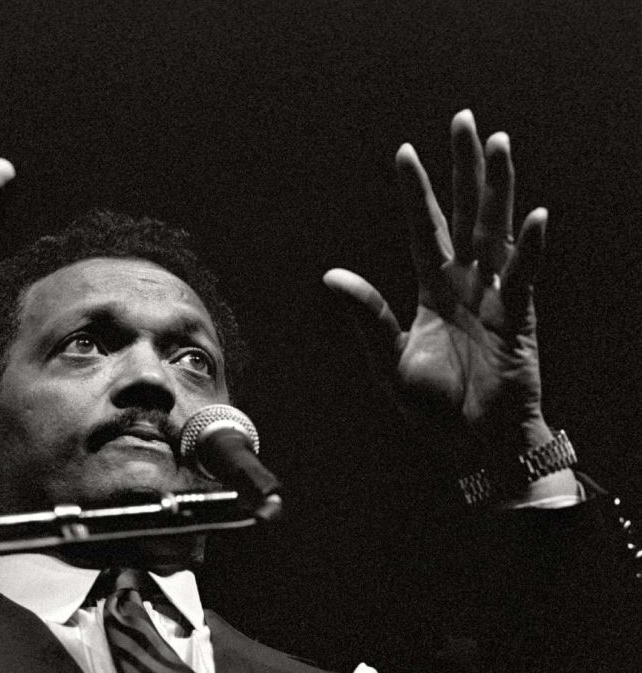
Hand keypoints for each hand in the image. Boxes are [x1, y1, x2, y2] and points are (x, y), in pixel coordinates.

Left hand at [324, 110, 564, 484]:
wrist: (473, 445)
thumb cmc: (432, 408)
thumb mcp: (387, 360)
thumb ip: (368, 315)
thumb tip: (332, 274)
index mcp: (432, 290)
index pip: (423, 228)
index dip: (416, 191)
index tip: (404, 151)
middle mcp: (466, 283)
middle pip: (466, 212)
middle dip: (464, 167)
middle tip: (465, 120)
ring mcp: (496, 296)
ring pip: (497, 230)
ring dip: (499, 188)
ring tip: (499, 143)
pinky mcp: (520, 318)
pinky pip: (525, 276)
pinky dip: (530, 248)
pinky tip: (535, 215)